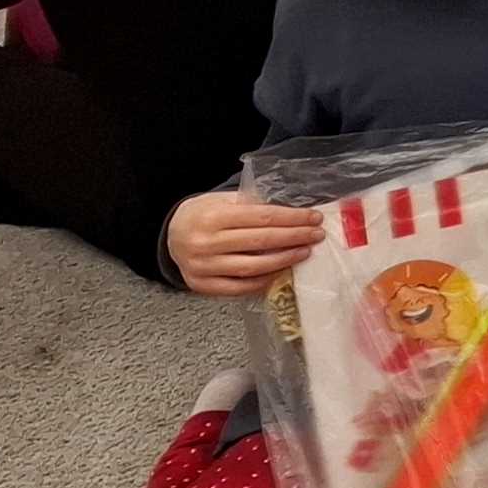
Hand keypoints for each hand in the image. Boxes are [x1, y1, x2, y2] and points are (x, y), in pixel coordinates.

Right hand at [167, 189, 324, 295]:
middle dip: (294, 238)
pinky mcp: (201, 285)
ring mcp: (202, 267)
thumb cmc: (205, 213)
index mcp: (213, 216)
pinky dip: (263, 281)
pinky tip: (281, 272)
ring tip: (303, 253)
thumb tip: (294, 211)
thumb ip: (253, 205)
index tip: (313, 218)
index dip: (292, 218)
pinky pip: (238, 287)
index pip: (263, 217)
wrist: (171, 234)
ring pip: (252, 267)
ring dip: (283, 261)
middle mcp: (206, 242)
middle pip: (260, 242)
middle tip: (316, 235)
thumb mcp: (224, 199)